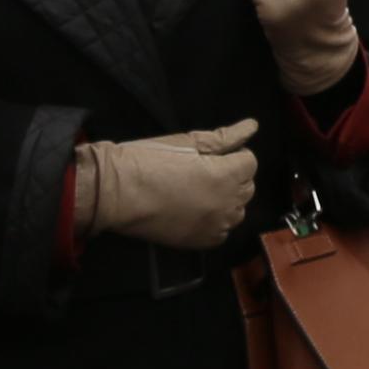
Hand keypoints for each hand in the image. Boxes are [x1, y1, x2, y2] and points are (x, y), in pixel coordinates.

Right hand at [79, 122, 267, 252]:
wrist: (116, 192)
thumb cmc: (148, 160)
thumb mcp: (187, 141)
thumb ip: (225, 137)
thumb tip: (252, 126)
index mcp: (226, 175)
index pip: (250, 162)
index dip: (233, 155)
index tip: (211, 155)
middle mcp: (227, 204)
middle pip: (247, 187)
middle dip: (233, 176)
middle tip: (204, 170)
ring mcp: (215, 226)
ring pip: (237, 210)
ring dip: (227, 200)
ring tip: (200, 190)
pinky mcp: (201, 242)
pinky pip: (222, 232)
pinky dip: (215, 221)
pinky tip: (196, 210)